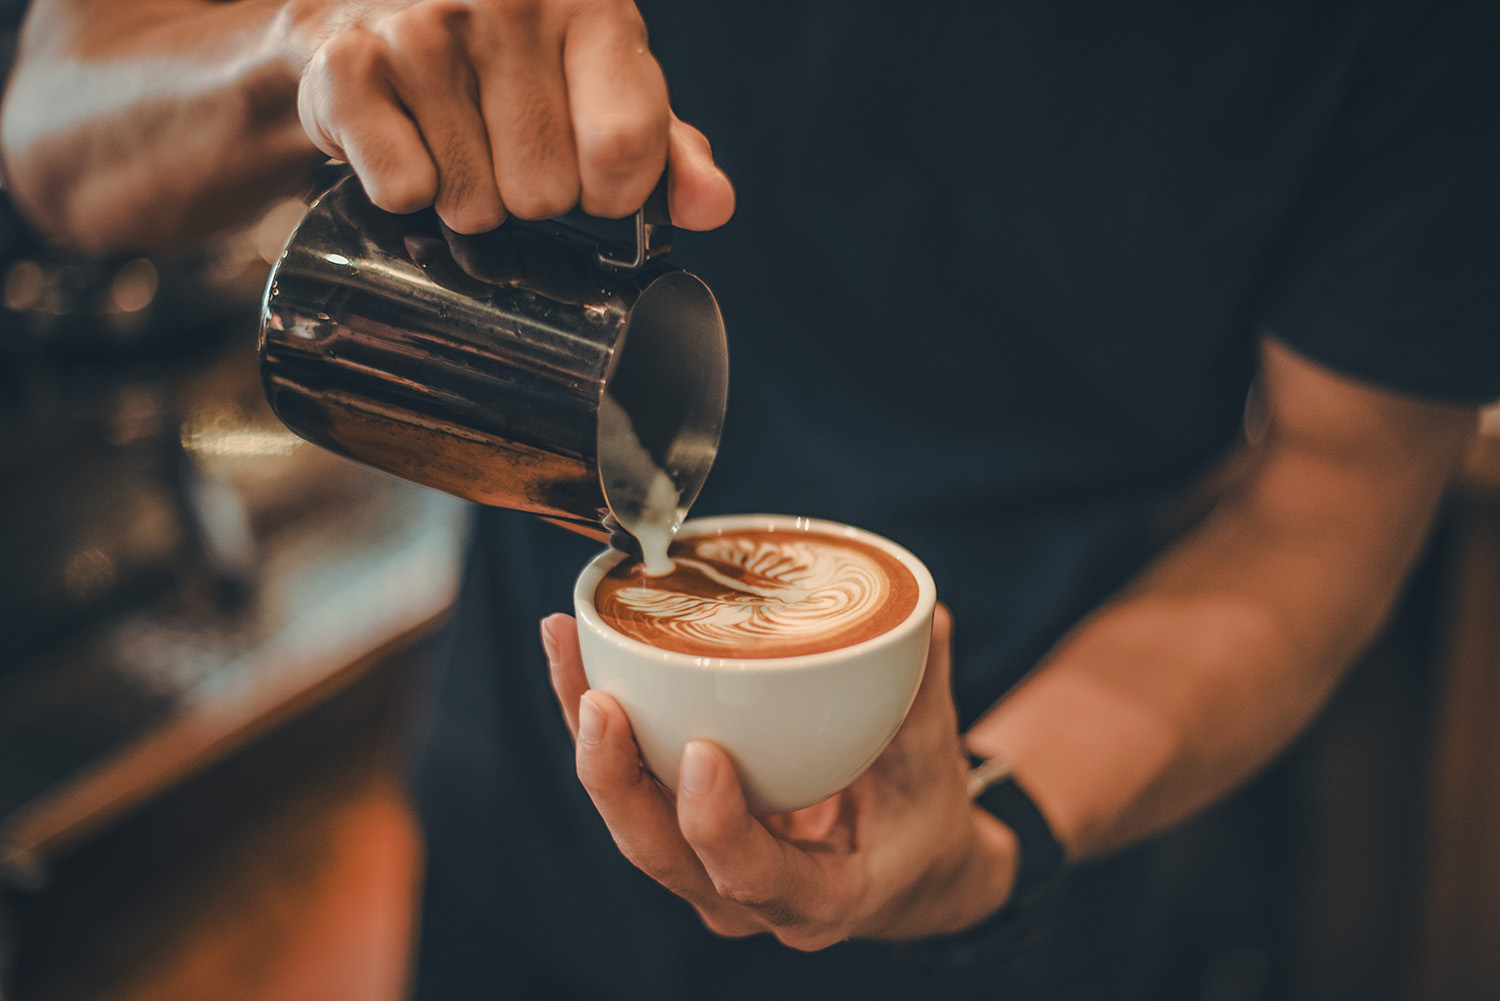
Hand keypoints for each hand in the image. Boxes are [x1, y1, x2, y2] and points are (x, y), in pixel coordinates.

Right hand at [292, 0, 734, 232]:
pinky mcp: (348, 67)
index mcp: (591, 2)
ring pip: (474, 204)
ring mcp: (422, 31)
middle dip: (531, 192)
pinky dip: (405, 185)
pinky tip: (407, 132)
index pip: (623, 152)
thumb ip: (668, 148)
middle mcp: (507, 1)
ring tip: (455, 132)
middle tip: (506, 140)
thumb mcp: (606, 82)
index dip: (611, 190)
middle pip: (545, 195)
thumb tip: (712, 207)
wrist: (375, 3)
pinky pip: (405, 192)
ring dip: (468, 193)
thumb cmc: (512, 53)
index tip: (594, 172)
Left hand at [541, 605, 1019, 949]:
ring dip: (587, 736)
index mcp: (818, 899)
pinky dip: (596, 723)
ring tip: (566, 644)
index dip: (721, 826)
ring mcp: (702, 868)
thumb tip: (927, 615)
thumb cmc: (921, 826)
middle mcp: (744, 897)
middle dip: (617, 777)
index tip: (703, 754)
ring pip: (627, 815)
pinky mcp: (678, 831)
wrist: (903, 872)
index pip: (755, 877)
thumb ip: (924, 699)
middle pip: (659, 852)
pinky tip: (574, 651)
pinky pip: (627, 784)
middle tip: (602, 699)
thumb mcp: (934, 773)